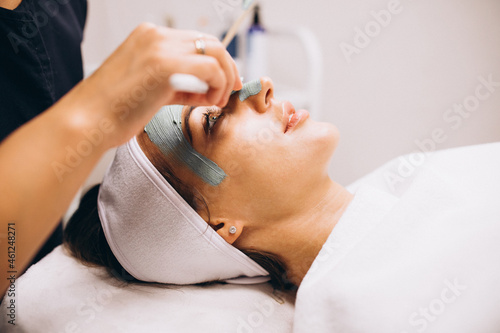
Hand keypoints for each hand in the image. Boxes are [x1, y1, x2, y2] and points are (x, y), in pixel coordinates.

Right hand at [69, 23, 241, 147]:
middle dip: (228, 68)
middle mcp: (156, 36)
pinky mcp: (166, 65)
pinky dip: (218, 86)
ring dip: (224, 78)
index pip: (196, 42)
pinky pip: (211, 68)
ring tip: (215, 102)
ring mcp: (160, 47)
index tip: (225, 84)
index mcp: (149, 37)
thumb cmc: (113, 111)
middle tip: (231, 91)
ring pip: (215, 51)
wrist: (87, 122)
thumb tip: (209, 89)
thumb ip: (180, 84)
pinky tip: (208, 103)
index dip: (217, 63)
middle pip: (210, 41)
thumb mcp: (152, 90)